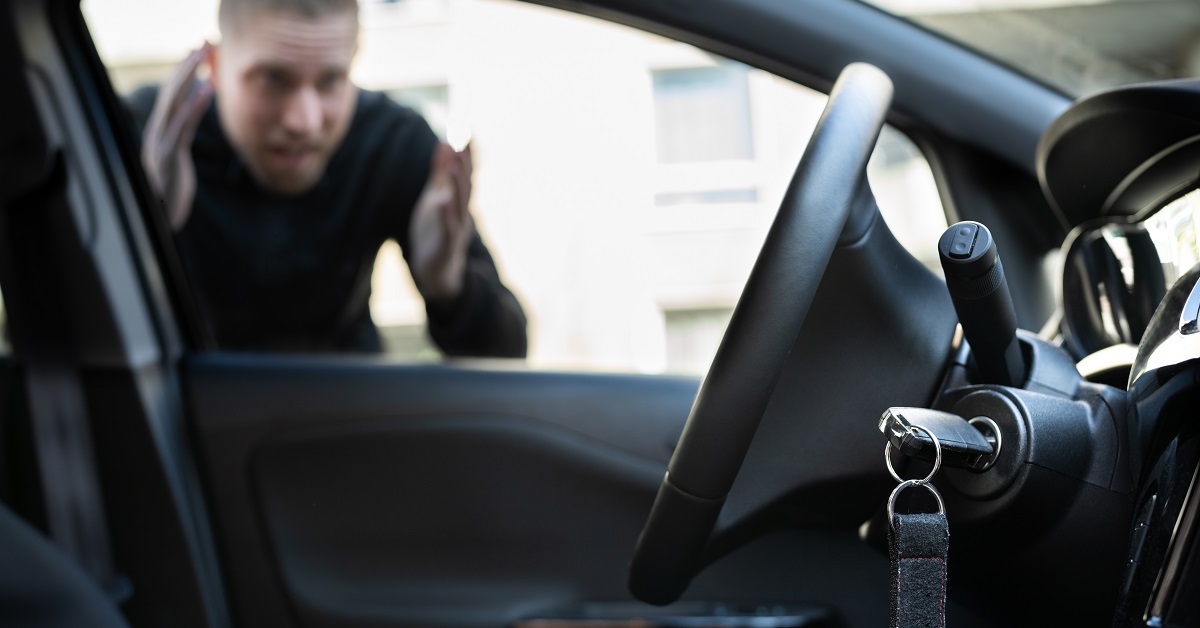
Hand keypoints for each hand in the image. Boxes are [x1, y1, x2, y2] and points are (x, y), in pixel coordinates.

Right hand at [142, 43, 213, 230]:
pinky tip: (206, 89)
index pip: (171, 98)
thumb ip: (176, 142)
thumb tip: (182, 127)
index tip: (195, 55)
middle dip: (186, 67)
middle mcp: (156, 135)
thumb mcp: (175, 164)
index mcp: (158, 135)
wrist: (160, 222)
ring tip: (204, 58)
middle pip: (170, 93)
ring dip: (189, 78)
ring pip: (174, 103)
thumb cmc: (168, 194)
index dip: (182, 75)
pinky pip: (182, 126)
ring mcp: (160, 145)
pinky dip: (194, 106)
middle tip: (201, 45)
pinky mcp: (169, 157)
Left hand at [409, 142, 474, 300]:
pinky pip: (447, 229)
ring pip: (459, 205)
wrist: (434, 269)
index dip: (467, 151)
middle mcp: (461, 211)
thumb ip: (440, 173)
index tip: (466, 127)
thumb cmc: (435, 231)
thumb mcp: (436, 197)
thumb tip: (445, 143)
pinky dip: (447, 215)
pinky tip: (443, 202)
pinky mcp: (445, 244)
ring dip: (459, 186)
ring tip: (456, 166)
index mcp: (457, 199)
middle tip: (464, 142)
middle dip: (466, 164)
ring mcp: (455, 228)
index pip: (465, 172)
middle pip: (466, 185)